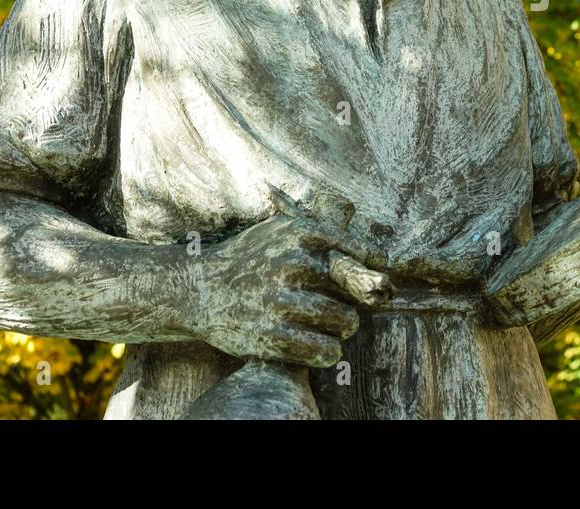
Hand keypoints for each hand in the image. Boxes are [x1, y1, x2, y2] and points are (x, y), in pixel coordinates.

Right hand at [186, 211, 387, 367]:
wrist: (198, 289)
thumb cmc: (250, 257)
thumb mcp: (281, 230)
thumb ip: (324, 233)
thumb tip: (380, 258)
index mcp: (299, 233)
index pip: (358, 251)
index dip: (374, 265)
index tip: (380, 274)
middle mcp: (292, 264)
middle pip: (357, 287)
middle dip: (361, 298)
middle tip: (354, 301)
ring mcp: (282, 301)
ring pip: (346, 320)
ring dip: (346, 325)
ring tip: (335, 323)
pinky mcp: (272, 336)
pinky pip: (325, 349)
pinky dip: (330, 349)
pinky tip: (322, 343)